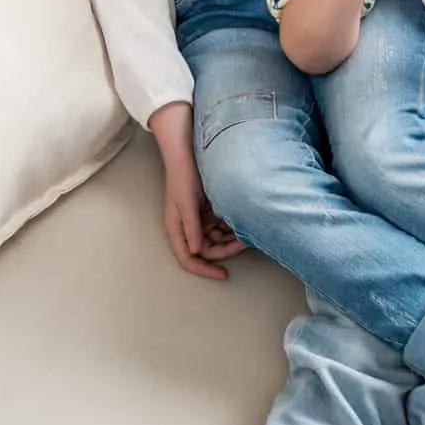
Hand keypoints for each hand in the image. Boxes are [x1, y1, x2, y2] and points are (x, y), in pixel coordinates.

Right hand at [152, 106, 246, 280]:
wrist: (188, 150)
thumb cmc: (183, 175)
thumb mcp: (186, 202)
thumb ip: (191, 227)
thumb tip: (196, 251)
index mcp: (177, 228)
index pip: (188, 258)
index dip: (204, 269)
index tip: (223, 274)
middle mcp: (188, 226)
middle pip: (207, 250)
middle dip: (225, 250)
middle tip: (244, 243)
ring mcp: (199, 218)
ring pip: (217, 239)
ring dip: (230, 238)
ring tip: (246, 230)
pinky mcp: (208, 209)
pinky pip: (222, 225)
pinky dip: (232, 226)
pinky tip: (242, 219)